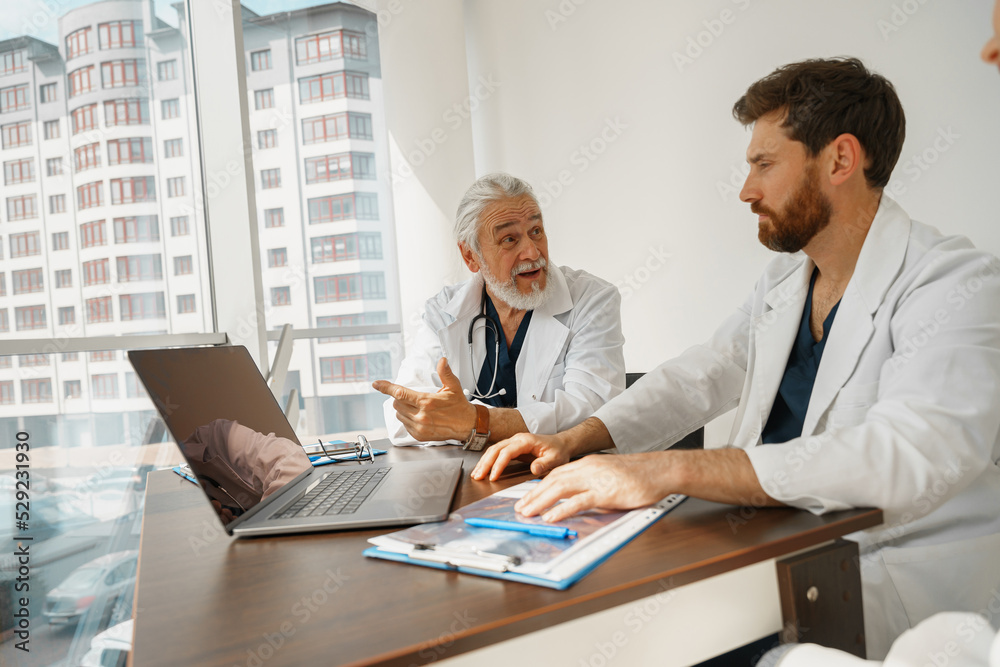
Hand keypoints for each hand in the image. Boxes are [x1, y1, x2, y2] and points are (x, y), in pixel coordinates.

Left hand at [372, 358, 475, 441]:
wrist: (468, 426)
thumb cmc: (460, 406)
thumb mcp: (453, 387)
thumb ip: (445, 373)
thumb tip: (442, 360)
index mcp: (427, 402)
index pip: (400, 393)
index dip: (386, 387)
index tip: (376, 384)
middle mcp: (421, 416)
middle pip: (397, 403)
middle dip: (400, 397)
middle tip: (412, 397)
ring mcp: (419, 427)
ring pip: (399, 414)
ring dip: (402, 408)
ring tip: (417, 407)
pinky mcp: (419, 436)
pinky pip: (404, 425)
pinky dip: (407, 419)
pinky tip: (418, 416)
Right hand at [471, 431, 572, 480]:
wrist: (561, 444)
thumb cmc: (558, 451)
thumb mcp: (556, 459)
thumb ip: (545, 464)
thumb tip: (534, 469)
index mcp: (526, 440)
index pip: (507, 452)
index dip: (498, 464)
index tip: (493, 477)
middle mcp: (517, 439)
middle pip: (496, 449)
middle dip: (485, 463)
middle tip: (478, 476)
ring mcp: (514, 442)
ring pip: (494, 450)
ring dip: (484, 462)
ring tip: (476, 474)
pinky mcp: (512, 448)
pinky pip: (497, 453)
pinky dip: (488, 461)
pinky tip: (483, 469)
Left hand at [513, 453, 668, 522]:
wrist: (660, 470)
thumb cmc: (639, 475)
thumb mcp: (610, 475)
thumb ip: (593, 484)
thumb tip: (579, 499)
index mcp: (588, 464)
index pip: (556, 474)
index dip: (539, 486)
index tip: (527, 498)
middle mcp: (588, 469)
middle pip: (553, 480)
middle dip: (533, 495)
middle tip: (520, 508)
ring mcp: (596, 480)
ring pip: (560, 488)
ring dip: (540, 501)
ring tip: (527, 513)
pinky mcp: (606, 493)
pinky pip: (579, 501)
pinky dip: (562, 509)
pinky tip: (550, 517)